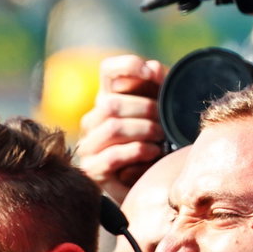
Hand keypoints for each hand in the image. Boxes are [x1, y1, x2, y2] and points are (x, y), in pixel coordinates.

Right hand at [73, 55, 165, 200]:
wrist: (152, 185)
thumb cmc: (159, 145)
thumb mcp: (163, 113)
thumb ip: (159, 88)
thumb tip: (153, 69)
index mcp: (110, 99)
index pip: (109, 70)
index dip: (128, 66)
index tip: (151, 74)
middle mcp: (93, 120)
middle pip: (110, 103)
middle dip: (144, 110)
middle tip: (164, 122)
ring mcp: (89, 146)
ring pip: (112, 127)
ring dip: (143, 131)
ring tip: (161, 138)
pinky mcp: (92, 170)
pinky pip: (112, 156)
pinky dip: (138, 151)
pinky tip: (153, 153)